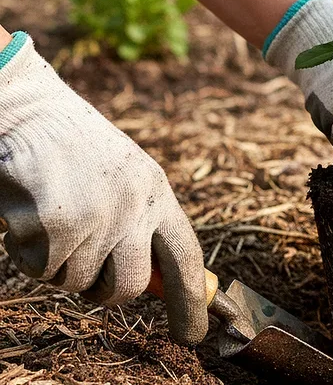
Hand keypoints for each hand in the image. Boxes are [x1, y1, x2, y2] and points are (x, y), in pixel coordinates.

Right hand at [0, 33, 207, 344]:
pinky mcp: (59, 225)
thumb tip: (153, 283)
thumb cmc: (78, 149)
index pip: (185, 259)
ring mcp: (99, 216)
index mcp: (157, 193)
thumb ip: (141, 224)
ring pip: (74, 283)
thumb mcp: (126, 179)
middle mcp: (135, 206)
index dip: (190, 301)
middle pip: (126, 287)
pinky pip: (38, 269)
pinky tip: (30, 210)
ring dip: (57, 260)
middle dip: (101, 289)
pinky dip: (26, 250)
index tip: (193, 333)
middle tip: (83, 261)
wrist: (34, 112)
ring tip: (54, 212)